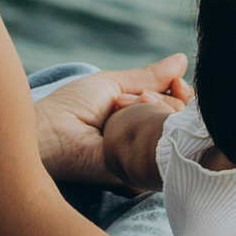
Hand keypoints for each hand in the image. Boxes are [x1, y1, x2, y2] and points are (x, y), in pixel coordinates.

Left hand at [31, 54, 189, 189]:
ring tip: (133, 104)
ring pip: (179, 131)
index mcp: (139, 118)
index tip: (177, 81)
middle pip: (183, 117)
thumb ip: (150, 77)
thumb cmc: (73, 107)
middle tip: (138, 97)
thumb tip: (183, 60)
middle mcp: (146, 139)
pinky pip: (169, 150)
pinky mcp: (144, 174)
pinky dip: (156, 126)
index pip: (178, 107)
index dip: (182, 92)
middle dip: (166, 99)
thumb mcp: (115, 84)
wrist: (53, 132)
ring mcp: (147, 158)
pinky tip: (138, 119)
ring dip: (161, 109)